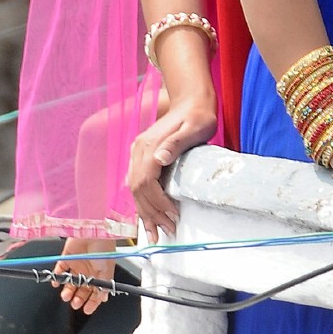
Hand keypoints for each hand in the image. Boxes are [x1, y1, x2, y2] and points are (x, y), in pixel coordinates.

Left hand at [51, 234, 115, 314]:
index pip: (95, 292)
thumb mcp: (107, 270)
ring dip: (67, 290)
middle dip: (78, 298)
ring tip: (65, 295)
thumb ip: (104, 286)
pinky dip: (57, 277)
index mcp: (99, 274)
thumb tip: (103, 298)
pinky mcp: (67, 257)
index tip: (86, 310)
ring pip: (70, 282)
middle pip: (81, 289)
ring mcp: (77, 264)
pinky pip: (60, 270)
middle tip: (75, 304)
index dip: (91, 302)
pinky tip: (57, 283)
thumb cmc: (104, 249)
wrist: (93, 231)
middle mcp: (88, 271)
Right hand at [128, 94, 218, 241]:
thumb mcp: (193, 127)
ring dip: (144, 212)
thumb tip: (160, 159)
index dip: (158, 203)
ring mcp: (138, 153)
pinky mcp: (142, 155)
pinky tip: (147, 215)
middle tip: (168, 231)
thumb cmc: (197, 115)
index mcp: (149, 146)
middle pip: (138, 190)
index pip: (146, 183)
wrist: (191, 99)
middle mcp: (139, 150)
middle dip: (151, 214)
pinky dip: (142, 202)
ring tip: (155, 233)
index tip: (173, 216)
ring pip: (134, 189)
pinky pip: (137, 183)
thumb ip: (176, 143)